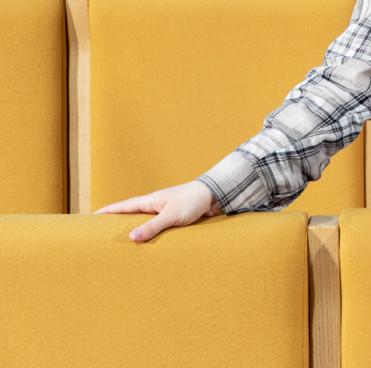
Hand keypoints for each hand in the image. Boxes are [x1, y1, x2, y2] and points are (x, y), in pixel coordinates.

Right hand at [93, 180, 222, 241]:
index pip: (121, 207)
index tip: (89, 218)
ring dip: (132, 228)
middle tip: (99, 233)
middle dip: (114, 222)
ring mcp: (162, 210)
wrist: (215, 194)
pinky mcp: (172, 216)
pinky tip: (146, 242)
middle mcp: (153, 204)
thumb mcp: (172, 216)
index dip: (105, 212)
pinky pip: (155, 225)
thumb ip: (153, 227)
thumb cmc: (193, 201)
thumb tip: (131, 238)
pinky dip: (147, 233)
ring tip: (119, 242)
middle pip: (128, 214)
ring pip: (142, 221)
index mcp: (149, 201)